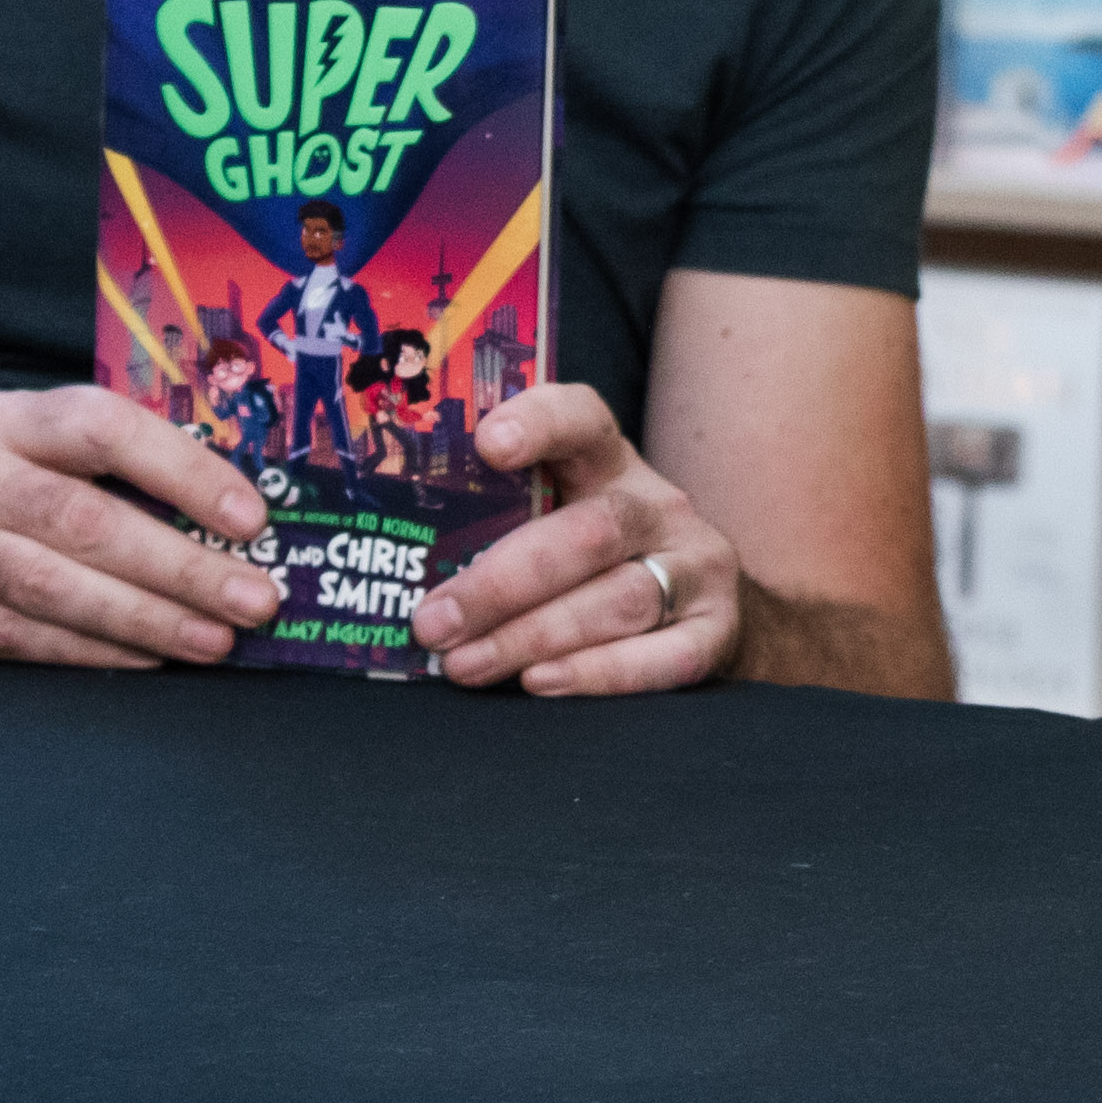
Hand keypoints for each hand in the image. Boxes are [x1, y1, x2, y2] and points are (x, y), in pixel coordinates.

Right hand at [0, 386, 280, 668]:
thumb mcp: (16, 429)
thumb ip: (102, 454)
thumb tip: (224, 502)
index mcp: (4, 420)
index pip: (100, 428)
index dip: (181, 469)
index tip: (251, 514)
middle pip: (82, 521)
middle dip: (180, 567)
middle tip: (255, 599)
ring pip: (51, 588)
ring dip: (144, 620)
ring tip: (216, 640)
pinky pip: (16, 638)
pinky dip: (88, 653)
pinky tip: (146, 659)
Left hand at [410, 386, 737, 695]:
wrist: (711, 612)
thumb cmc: (595, 564)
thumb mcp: (559, 515)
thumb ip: (495, 516)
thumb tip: (385, 547)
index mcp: (610, 464)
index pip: (581, 419)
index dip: (537, 424)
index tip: (485, 445)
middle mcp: (660, 507)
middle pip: (587, 533)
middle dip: (501, 583)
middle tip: (433, 622)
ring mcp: (697, 568)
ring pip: (617, 599)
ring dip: (532, 636)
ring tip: (464, 665)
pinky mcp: (715, 631)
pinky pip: (663, 659)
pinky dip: (598, 674)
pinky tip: (539, 683)